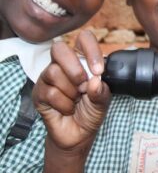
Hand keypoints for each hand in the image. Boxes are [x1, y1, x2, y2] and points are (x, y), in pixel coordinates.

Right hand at [33, 30, 110, 151]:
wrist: (79, 134)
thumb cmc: (91, 110)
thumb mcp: (103, 100)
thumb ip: (101, 90)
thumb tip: (94, 81)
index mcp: (82, 59)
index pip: (83, 39)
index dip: (91, 49)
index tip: (99, 70)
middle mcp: (63, 64)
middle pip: (59, 49)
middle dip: (74, 68)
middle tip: (83, 86)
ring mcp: (49, 77)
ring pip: (54, 72)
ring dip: (70, 91)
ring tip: (76, 100)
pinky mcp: (39, 93)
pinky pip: (49, 92)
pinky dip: (64, 104)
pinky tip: (68, 109)